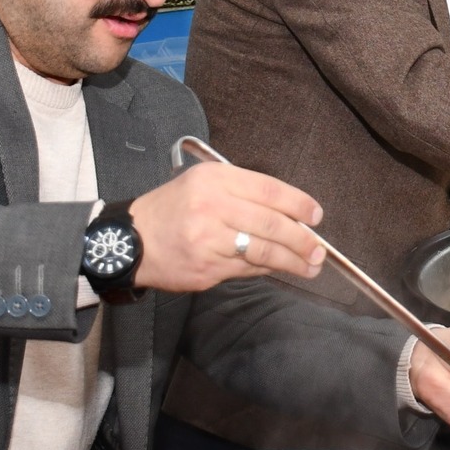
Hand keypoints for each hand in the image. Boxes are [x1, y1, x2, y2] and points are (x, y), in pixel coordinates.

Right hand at [129, 162, 325, 292]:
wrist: (130, 241)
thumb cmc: (172, 209)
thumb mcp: (203, 184)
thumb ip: (243, 193)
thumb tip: (290, 214)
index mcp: (214, 179)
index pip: (269, 190)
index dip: (299, 204)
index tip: (316, 216)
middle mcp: (212, 207)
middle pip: (271, 224)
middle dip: (302, 239)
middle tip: (319, 249)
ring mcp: (208, 240)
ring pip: (263, 251)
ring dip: (293, 261)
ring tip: (311, 265)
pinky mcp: (206, 268)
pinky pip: (247, 269)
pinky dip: (267, 269)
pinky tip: (279, 269)